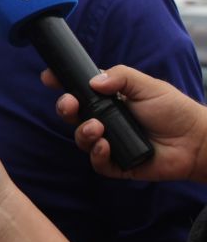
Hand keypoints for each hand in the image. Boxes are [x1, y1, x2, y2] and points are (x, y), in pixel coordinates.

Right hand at [42, 65, 206, 180]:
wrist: (196, 140)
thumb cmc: (174, 110)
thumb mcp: (147, 85)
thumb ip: (120, 77)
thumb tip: (92, 82)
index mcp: (108, 100)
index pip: (78, 91)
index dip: (61, 84)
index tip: (49, 78)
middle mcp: (105, 120)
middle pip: (73, 116)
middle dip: (65, 108)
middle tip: (70, 103)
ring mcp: (110, 142)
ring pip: (81, 139)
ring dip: (82, 133)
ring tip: (97, 128)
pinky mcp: (118, 164)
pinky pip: (97, 163)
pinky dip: (97, 154)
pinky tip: (106, 145)